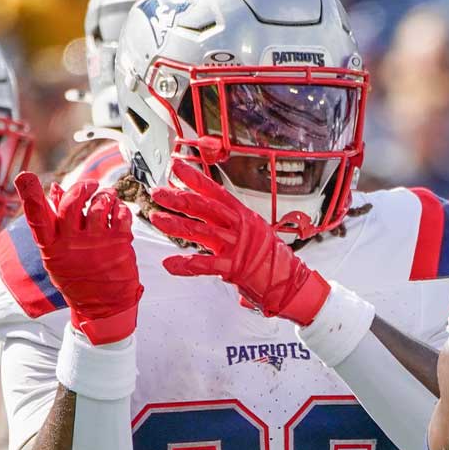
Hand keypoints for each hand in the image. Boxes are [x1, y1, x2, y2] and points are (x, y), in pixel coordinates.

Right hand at [14, 173, 141, 344]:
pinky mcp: (119, 243)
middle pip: (72, 203)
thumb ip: (55, 222)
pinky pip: (120, 214)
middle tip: (89, 185)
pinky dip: (120, 208)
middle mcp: (72, 243)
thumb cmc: (78, 277)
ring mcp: (96, 243)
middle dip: (81, 187)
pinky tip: (118, 212)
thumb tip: (54, 188)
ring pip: (99, 205)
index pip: (37, 218)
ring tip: (107, 197)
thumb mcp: (58, 254)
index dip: (29, 196)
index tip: (24, 177)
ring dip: (104, 195)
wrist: (104, 307)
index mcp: (52, 246)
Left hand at [146, 163, 330, 324]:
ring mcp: (237, 246)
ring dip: (176, 225)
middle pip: (205, 208)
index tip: (177, 167)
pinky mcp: (234, 268)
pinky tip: (169, 263)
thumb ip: (228, 224)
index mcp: (243, 216)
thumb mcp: (252, 232)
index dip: (195, 179)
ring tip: (157, 219)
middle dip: (179, 199)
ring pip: (202, 231)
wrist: (290, 282)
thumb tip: (206, 214)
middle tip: (158, 193)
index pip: (215, 192)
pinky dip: (185, 265)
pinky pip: (205, 265)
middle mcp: (239, 227)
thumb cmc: (270, 259)